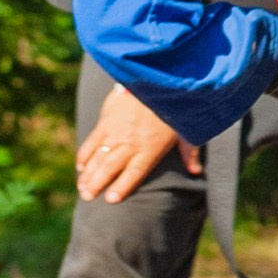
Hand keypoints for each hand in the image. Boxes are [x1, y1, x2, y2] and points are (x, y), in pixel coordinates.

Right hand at [76, 83, 200, 202]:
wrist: (156, 77)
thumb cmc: (173, 105)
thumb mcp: (185, 129)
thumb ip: (188, 152)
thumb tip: (196, 171)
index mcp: (150, 148)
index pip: (133, 173)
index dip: (121, 187)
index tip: (110, 200)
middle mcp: (131, 142)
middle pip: (110, 167)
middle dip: (97, 184)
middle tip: (87, 197)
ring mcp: (116, 131)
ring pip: (98, 157)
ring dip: (88, 174)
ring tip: (82, 188)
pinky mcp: (107, 119)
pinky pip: (93, 140)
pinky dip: (85, 154)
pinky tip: (81, 166)